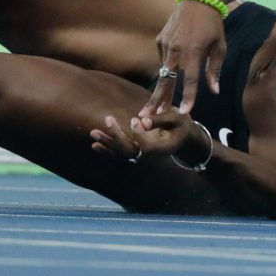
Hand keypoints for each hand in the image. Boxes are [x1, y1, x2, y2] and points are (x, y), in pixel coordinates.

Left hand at [90, 105, 210, 166]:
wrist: (182, 139)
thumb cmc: (181, 125)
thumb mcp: (178, 118)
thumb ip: (162, 118)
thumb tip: (143, 119)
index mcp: (163, 148)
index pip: (146, 146)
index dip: (138, 134)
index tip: (134, 119)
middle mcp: (151, 156)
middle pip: (130, 151)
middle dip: (117, 136)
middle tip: (107, 119)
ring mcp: (142, 157)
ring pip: (122, 154)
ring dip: (107, 144)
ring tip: (93, 133)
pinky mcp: (136, 154)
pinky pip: (120, 156)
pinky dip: (107, 151)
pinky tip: (94, 145)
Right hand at [146, 0, 226, 116]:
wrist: (198, 1)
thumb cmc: (213, 26)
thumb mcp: (220, 47)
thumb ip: (214, 70)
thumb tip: (214, 91)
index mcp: (194, 51)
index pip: (190, 79)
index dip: (188, 97)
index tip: (184, 113)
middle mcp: (177, 49)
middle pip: (166, 79)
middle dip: (157, 99)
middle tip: (148, 116)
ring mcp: (166, 44)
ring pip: (162, 71)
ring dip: (159, 89)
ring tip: (153, 106)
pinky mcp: (160, 40)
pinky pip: (163, 58)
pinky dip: (167, 66)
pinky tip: (171, 70)